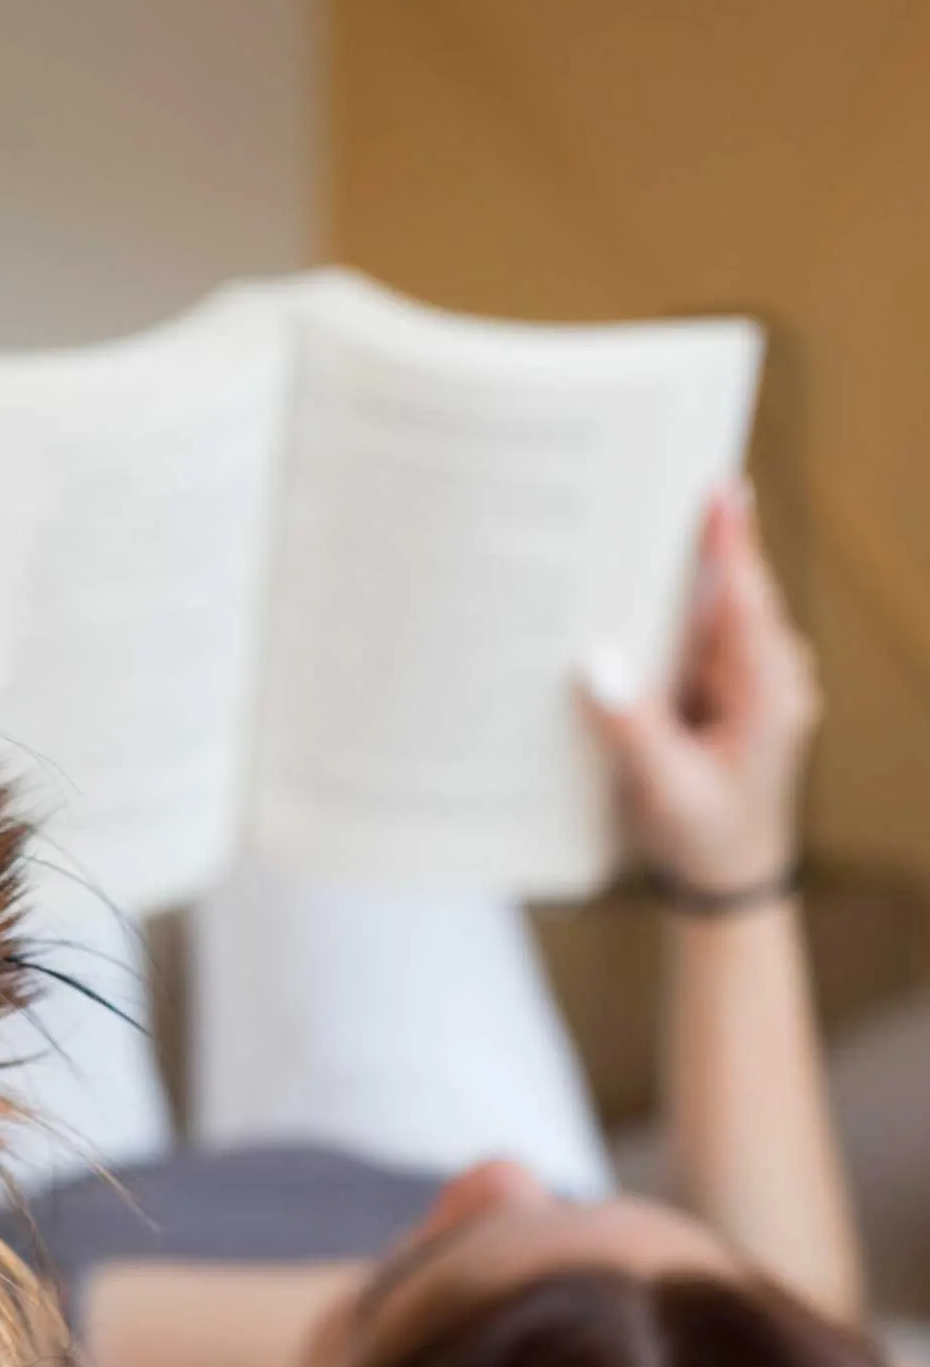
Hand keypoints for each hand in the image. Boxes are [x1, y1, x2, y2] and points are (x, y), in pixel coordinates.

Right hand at [582, 484, 819, 895]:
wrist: (727, 877)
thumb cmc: (705, 838)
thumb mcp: (667, 791)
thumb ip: (633, 730)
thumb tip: (596, 664)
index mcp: (769, 695)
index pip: (747, 604)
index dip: (730, 546)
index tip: (718, 491)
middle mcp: (770, 675)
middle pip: (728, 593)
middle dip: (689, 547)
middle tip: (648, 489)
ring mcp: (752, 678)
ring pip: (709, 612)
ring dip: (669, 583)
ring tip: (622, 537)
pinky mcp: (729, 686)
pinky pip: (696, 638)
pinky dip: (664, 620)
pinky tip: (626, 602)